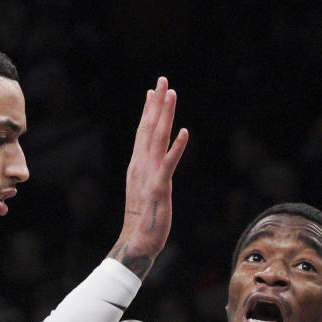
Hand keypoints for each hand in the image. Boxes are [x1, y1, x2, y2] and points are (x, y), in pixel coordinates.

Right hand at [110, 77, 189, 277]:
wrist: (137, 241)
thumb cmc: (143, 218)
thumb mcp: (143, 189)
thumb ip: (147, 172)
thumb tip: (148, 160)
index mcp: (137, 164)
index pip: (142, 131)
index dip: (148, 110)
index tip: (153, 90)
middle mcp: (141, 164)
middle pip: (149, 127)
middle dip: (157, 103)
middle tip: (162, 79)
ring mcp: (149, 174)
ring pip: (157, 138)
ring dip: (165, 114)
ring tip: (171, 94)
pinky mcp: (159, 186)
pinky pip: (169, 162)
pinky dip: (177, 146)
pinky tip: (184, 131)